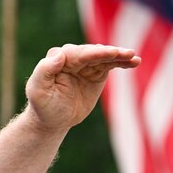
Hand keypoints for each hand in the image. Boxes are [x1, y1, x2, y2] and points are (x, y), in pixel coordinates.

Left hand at [24, 43, 139, 133]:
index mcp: (56, 60)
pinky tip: (134, 61)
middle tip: (126, 53)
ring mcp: (85, 64)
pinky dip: (122, 62)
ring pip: (104, 57)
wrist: (53, 120)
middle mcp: (72, 58)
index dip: (93, 53)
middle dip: (109, 52)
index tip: (107, 53)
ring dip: (119, 55)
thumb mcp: (38, 91)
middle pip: (93, 52)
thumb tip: (59, 54)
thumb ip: (44, 71)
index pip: (77, 53)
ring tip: (134, 57)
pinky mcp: (96, 72)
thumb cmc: (43, 106)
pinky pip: (110, 64)